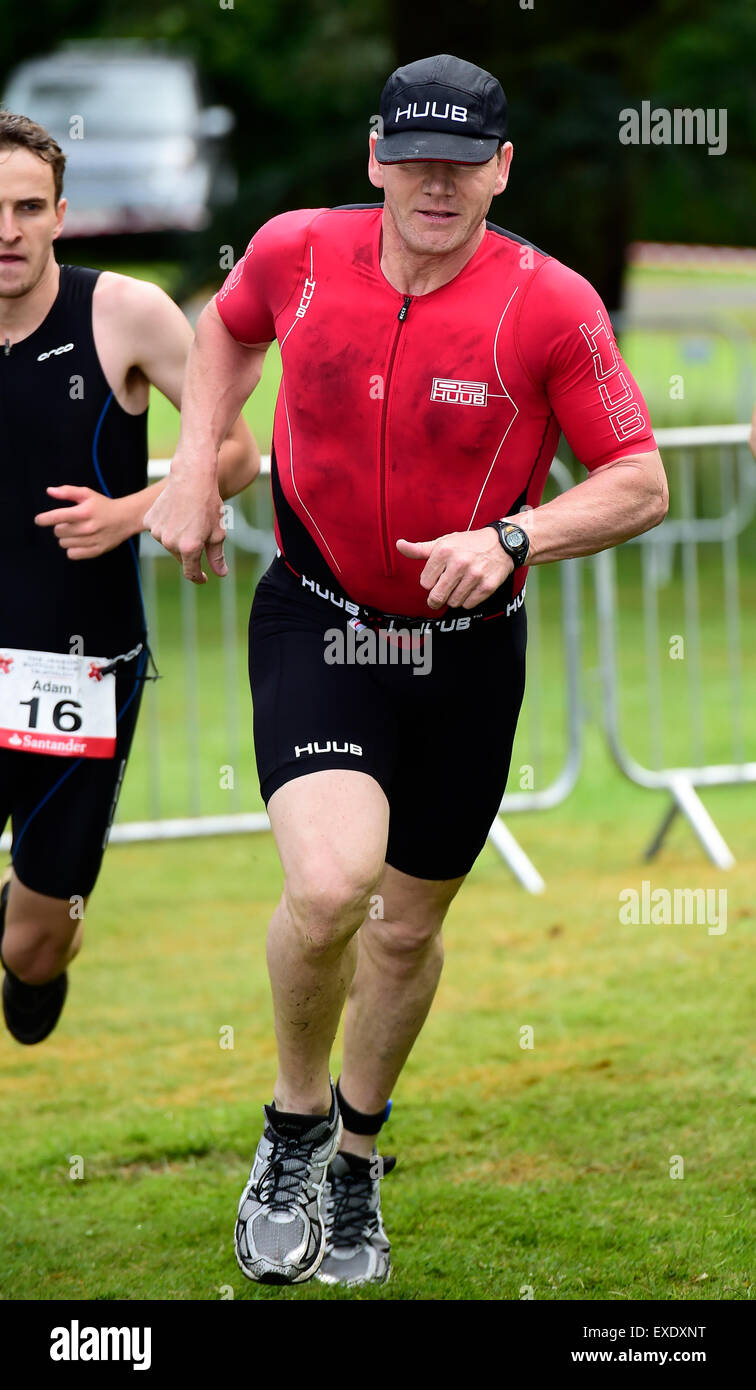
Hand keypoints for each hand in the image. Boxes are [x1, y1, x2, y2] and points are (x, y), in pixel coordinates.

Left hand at [35, 485, 132, 558]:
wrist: (126, 518)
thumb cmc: (103, 505)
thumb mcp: (87, 494)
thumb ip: (67, 492)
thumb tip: (49, 491)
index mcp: (83, 512)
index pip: (56, 517)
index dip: (44, 519)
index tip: (39, 520)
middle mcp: (87, 527)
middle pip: (58, 532)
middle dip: (60, 527)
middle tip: (69, 523)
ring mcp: (92, 540)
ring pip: (64, 544)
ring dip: (66, 538)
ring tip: (76, 532)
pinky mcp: (96, 551)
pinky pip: (72, 554)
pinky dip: (72, 549)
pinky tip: (79, 542)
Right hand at [144, 464, 226, 583]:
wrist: (192, 478)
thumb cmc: (209, 505)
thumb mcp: (218, 533)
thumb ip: (217, 557)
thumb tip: (220, 574)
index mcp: (189, 548)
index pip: (191, 573)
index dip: (198, 577)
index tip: (203, 578)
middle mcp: (170, 543)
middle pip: (181, 557)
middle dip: (191, 551)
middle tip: (200, 532)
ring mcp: (157, 532)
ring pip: (169, 543)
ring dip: (178, 538)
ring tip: (189, 519)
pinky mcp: (149, 521)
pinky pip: (159, 530)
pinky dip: (167, 526)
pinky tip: (176, 513)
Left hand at [396, 529, 513, 609]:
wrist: (503, 544)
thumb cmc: (468, 544)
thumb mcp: (443, 542)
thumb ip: (420, 549)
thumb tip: (399, 545)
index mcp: (444, 551)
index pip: (425, 583)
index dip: (430, 582)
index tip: (437, 576)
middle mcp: (459, 562)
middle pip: (437, 596)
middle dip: (437, 598)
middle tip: (441, 594)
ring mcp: (475, 575)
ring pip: (453, 602)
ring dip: (454, 598)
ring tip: (460, 586)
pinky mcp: (487, 586)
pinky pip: (468, 604)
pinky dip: (468, 600)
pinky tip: (471, 588)